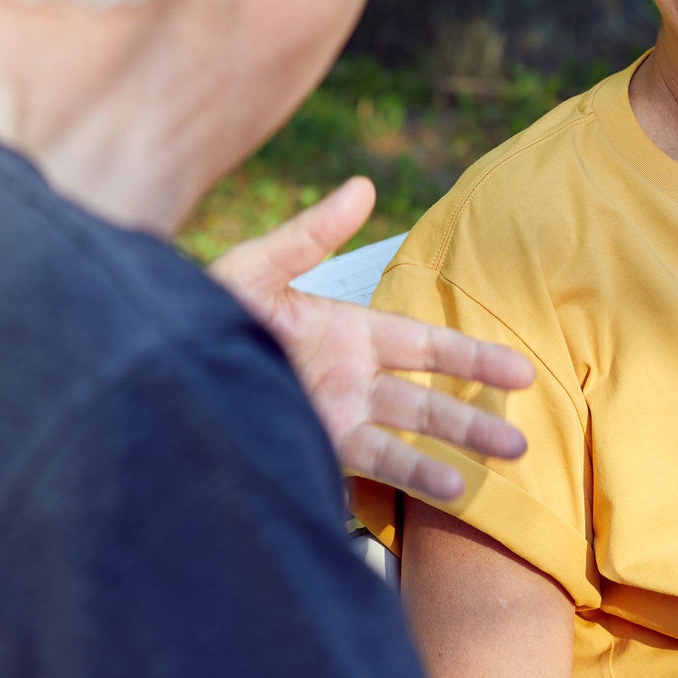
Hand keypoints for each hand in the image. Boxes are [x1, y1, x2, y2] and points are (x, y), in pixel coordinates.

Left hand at [209, 177, 534, 500]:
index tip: (518, 370)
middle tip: (524, 439)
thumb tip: (364, 186)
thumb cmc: (198, 309)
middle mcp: (347, 378)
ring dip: (452, 453)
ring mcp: (332, 416)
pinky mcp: (311, 446)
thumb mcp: (258, 266)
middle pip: (426, 399)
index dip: (471, 357)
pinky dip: (409, 478)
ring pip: (407, 437)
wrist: (153, 365)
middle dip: (474, 417)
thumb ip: (311, 233)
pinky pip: (370, 465)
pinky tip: (445, 491)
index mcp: (345, 331)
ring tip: (499, 467)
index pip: (423, 346)